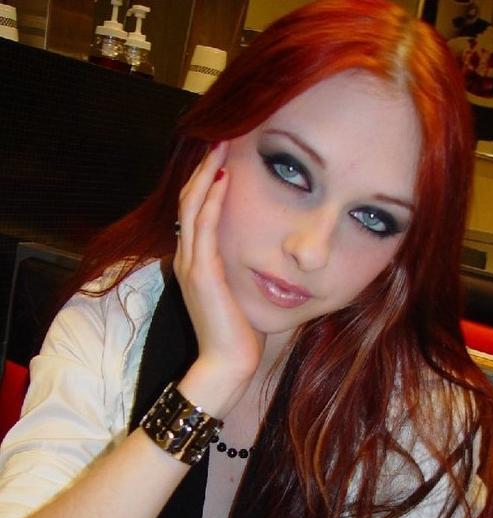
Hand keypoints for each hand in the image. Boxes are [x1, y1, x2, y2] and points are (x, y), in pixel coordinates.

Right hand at [173, 142, 264, 415]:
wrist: (228, 364)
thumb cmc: (239, 332)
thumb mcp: (240, 293)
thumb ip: (241, 269)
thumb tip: (264, 251)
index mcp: (196, 262)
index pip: (197, 210)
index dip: (206, 180)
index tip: (225, 155)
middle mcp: (188, 258)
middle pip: (190, 200)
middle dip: (205, 167)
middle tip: (222, 137)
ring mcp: (191, 265)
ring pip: (193, 207)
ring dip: (206, 174)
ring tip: (221, 145)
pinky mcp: (202, 274)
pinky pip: (205, 228)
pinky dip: (212, 201)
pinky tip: (223, 179)